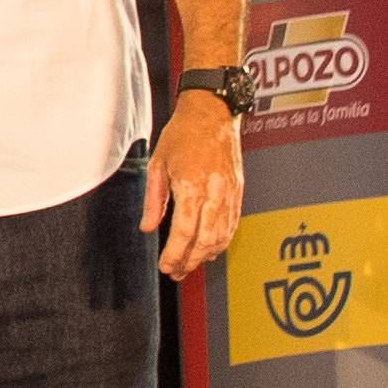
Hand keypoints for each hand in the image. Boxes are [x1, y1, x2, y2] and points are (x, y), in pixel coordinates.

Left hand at [143, 92, 244, 280]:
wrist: (212, 113)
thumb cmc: (182, 134)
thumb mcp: (157, 164)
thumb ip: (154, 200)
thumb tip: (149, 229)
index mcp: (192, 187)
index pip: (185, 232)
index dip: (175, 254)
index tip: (165, 267)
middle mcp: (215, 193)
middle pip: (206, 241)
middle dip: (190, 262)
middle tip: (176, 273)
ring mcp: (230, 193)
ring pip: (222, 236)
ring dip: (206, 255)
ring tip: (190, 265)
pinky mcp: (238, 191)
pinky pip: (232, 224)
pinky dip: (222, 241)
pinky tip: (209, 249)